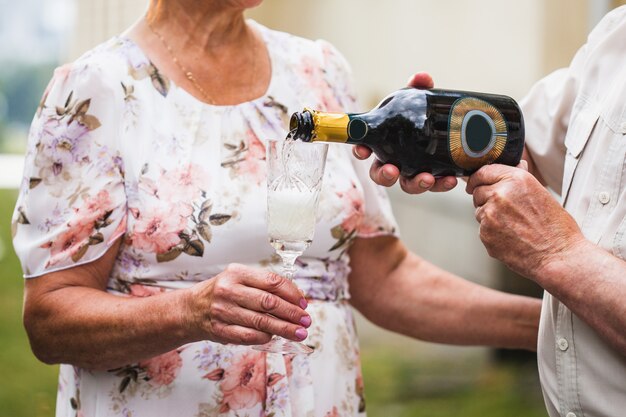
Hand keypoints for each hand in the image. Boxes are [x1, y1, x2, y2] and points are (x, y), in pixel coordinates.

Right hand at [185, 264, 310, 344]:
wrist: (191, 309)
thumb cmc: (221, 293)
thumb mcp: (238, 279)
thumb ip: (263, 285)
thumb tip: (295, 298)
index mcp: (236, 273)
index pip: (271, 281)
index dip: (292, 293)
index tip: (303, 303)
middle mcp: (229, 290)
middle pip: (269, 302)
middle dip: (292, 313)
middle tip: (306, 320)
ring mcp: (223, 311)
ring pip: (262, 321)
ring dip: (285, 329)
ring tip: (299, 333)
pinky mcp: (221, 330)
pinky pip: (250, 336)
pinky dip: (266, 337)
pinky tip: (275, 337)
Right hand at [353, 72, 457, 193]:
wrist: (456, 131)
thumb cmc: (424, 116)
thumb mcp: (421, 100)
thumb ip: (418, 88)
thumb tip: (421, 77)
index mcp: (384, 142)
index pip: (365, 148)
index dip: (360, 150)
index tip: (363, 150)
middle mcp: (394, 160)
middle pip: (381, 174)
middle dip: (384, 175)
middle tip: (392, 170)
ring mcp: (412, 172)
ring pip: (406, 184)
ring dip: (414, 184)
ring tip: (426, 179)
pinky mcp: (432, 178)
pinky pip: (434, 184)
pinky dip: (441, 183)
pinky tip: (451, 179)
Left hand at [466, 161, 585, 279]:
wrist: (558, 256)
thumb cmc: (555, 227)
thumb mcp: (541, 193)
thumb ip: (521, 179)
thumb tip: (515, 164)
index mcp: (515, 179)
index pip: (483, 172)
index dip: (477, 178)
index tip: (475, 184)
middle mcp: (499, 194)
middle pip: (478, 192)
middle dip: (486, 199)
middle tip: (505, 211)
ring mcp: (490, 215)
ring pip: (479, 212)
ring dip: (489, 217)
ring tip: (514, 226)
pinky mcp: (485, 234)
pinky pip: (482, 230)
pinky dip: (492, 233)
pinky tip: (511, 237)